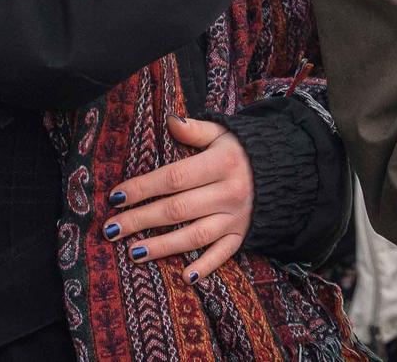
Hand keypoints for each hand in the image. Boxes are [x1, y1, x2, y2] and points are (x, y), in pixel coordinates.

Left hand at [104, 116, 251, 280]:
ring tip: (133, 253)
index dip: (144, 188)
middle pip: (178, 209)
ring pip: (195, 235)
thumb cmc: (241, 150)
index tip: (116, 197)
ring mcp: (236, 217)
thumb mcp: (222, 133)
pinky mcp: (242, 235)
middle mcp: (228, 192)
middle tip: (112, 229)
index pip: (174, 177)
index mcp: (221, 163)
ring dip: (163, 247)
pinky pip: (224, 253)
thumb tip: (169, 120)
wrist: (284, 170)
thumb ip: (195, 130)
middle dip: (141, 220)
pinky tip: (185, 276)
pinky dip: (207, 266)